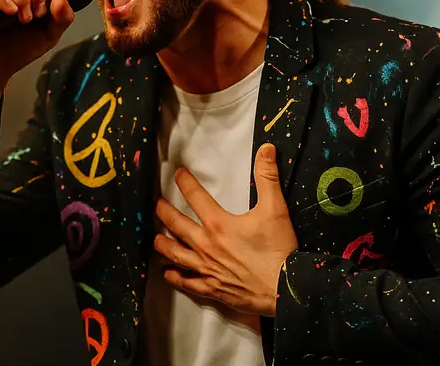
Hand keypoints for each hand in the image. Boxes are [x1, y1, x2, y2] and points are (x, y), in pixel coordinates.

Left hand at [153, 143, 297, 316]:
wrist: (284, 289)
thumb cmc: (278, 250)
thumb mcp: (275, 209)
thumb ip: (267, 177)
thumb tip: (266, 149)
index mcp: (218, 224)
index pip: (195, 197)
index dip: (185, 183)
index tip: (178, 174)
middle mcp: (206, 245)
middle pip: (177, 225)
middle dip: (164, 212)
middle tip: (156, 205)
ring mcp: (207, 268)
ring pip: (176, 254)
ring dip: (164, 244)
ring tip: (155, 238)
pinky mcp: (212, 287)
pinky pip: (188, 282)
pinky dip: (176, 278)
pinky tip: (168, 274)